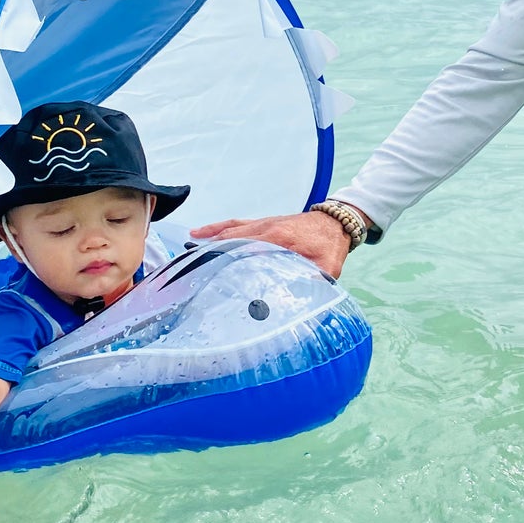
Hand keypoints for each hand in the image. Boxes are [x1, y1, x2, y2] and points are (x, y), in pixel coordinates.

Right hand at [191, 210, 354, 278]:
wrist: (336, 222)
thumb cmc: (330, 245)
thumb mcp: (327, 267)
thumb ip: (315, 280)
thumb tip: (299, 299)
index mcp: (279, 238)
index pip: (246, 246)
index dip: (226, 257)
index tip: (208, 271)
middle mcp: (266, 227)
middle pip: (231, 238)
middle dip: (210, 251)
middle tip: (188, 267)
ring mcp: (262, 223)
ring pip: (230, 230)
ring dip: (209, 240)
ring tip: (187, 252)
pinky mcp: (262, 223)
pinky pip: (235, 224)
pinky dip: (217, 228)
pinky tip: (199, 233)